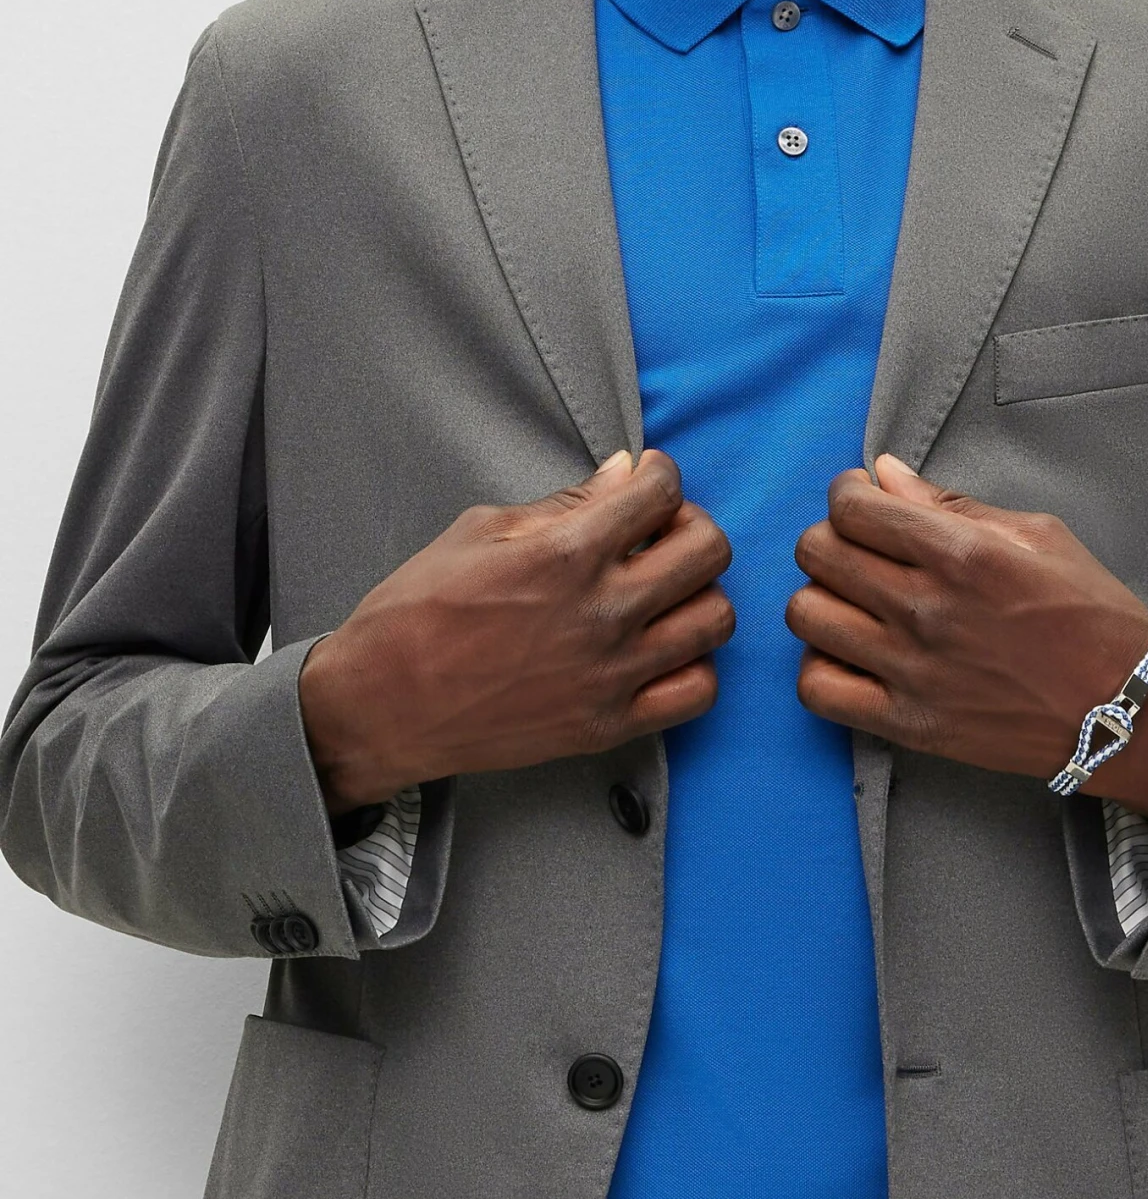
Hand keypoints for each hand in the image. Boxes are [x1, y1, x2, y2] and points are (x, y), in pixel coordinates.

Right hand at [299, 450, 732, 811]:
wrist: (381, 706)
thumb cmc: (416, 613)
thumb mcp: (479, 532)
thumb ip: (566, 503)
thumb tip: (624, 473)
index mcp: (566, 553)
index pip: (661, 492)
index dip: (658, 474)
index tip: (644, 480)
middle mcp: (603, 612)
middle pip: (709, 549)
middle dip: (690, 524)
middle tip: (658, 530)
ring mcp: (612, 674)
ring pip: (716, 618)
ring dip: (698, 591)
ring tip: (662, 589)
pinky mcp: (609, 726)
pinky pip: (697, 692)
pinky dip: (693, 664)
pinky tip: (660, 648)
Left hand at [786, 455, 1147, 839]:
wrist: (1127, 713)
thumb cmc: (1092, 616)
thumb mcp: (1038, 535)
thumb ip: (950, 502)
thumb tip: (885, 473)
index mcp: (962, 553)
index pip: (852, 506)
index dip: (848, 494)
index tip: (864, 500)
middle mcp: (927, 609)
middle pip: (817, 553)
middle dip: (831, 537)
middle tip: (860, 547)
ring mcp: (912, 670)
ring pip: (806, 615)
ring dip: (821, 597)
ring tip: (852, 600)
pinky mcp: (909, 725)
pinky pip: (818, 690)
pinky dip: (820, 666)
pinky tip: (850, 653)